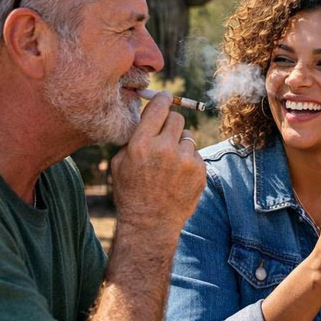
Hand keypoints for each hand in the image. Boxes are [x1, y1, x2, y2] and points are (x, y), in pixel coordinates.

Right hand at [111, 92, 204, 234]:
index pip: (159, 107)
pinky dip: (188, 160)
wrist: (150, 223)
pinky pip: (195, 154)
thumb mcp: (120, 163)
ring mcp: (185, 159)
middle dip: (170, 123)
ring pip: (188, 136)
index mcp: (141, 143)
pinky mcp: (200, 170)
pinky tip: (177, 176)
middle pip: (177, 118)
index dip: (163, 100)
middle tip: (164, 135)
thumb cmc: (131, 192)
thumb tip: (148, 117)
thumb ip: (134, 138)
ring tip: (169, 163)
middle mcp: (165, 148)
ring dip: (180, 144)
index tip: (166, 97)